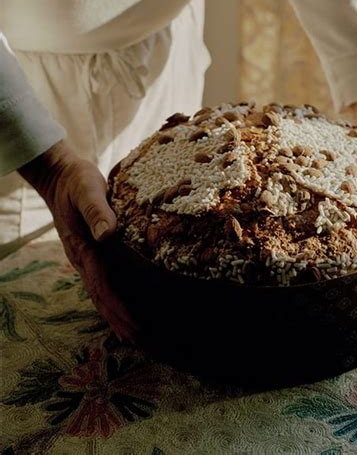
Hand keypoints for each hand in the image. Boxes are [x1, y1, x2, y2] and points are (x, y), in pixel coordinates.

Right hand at [18, 141, 135, 340]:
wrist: (60, 176)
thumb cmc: (77, 180)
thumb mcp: (87, 189)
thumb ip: (97, 210)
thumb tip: (108, 234)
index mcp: (82, 247)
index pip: (101, 284)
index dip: (117, 305)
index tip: (132, 324)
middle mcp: (81, 257)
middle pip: (99, 295)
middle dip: (117, 319)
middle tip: (137, 340)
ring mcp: (83, 256)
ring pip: (98, 291)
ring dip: (113, 312)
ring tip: (130, 332)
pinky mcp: (89, 250)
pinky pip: (99, 279)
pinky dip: (110, 296)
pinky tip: (121, 303)